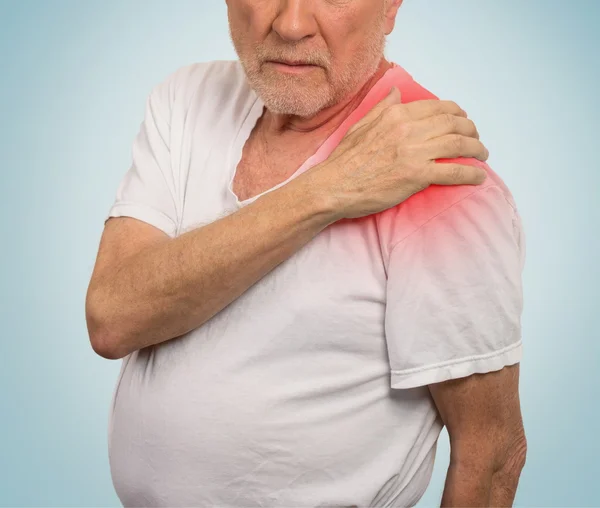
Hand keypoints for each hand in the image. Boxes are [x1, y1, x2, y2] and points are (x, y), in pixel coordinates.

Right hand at [308, 87, 488, 219]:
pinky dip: (470, 174)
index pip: (438, 108)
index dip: (458, 114)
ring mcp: (414, 153)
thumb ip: (383, 108)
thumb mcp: (361, 125)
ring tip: (482, 156)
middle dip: (472, 131)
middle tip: (477, 140)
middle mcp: (408, 129)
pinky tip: (478, 177)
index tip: (464, 122)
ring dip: (477, 150)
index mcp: (396, 114)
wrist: (333, 186)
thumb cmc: (344, 160)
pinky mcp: (417, 176)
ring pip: (459, 145)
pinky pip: (453, 172)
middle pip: (454, 124)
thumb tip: (397, 93)